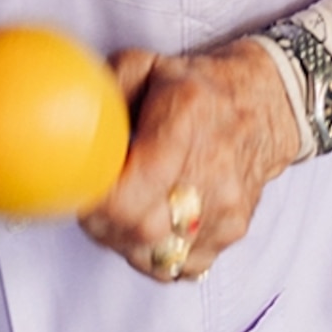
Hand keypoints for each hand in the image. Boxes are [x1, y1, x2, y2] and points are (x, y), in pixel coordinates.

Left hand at [80, 38, 306, 282]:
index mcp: (185, 122)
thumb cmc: (197, 86)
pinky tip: (149, 224)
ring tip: (120, 210)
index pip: (131, 192)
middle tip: (90, 204)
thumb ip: (105, 90)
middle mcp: (211, 171)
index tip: (79, 190)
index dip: (96, 202)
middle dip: (102, 225)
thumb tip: (67, 123)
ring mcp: (226, 208)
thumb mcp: (146, 65)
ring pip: (155, 255)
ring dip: (125, 241)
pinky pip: (179, 266)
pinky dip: (155, 253)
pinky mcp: (232, 232)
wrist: (264, 106)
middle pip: (140, 231)